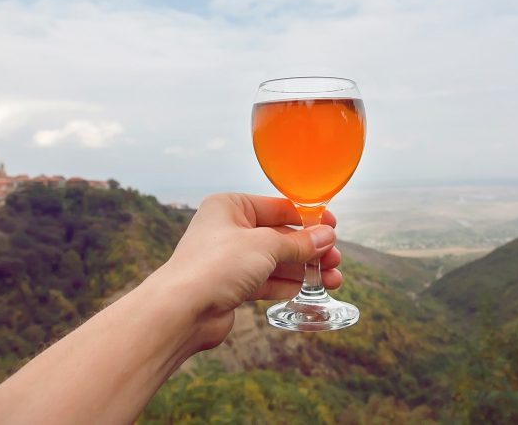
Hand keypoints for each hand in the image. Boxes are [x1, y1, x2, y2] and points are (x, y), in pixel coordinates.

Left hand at [154, 193, 342, 349]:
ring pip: (275, 261)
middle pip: (279, 236)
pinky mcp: (231, 286)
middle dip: (309, 249)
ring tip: (333, 280)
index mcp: (230, 206)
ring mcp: (229, 259)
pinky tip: (308, 290)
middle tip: (335, 260)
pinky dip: (287, 285)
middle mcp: (229, 229)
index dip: (308, 218)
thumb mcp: (265, 246)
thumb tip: (327, 237)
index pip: (278, 207)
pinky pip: (266, 281)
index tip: (333, 228)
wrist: (182, 310)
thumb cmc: (216, 266)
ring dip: (303, 270)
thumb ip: (298, 243)